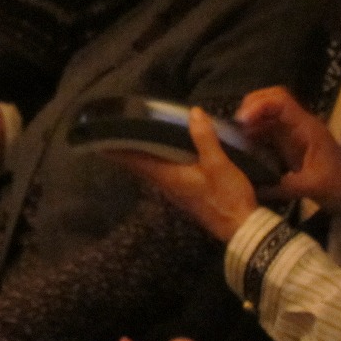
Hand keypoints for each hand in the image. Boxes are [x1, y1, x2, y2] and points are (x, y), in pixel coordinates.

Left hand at [111, 107, 258, 241]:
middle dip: (125, 152)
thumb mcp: (219, 164)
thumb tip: (193, 113)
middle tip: (114, 136)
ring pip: (150, 170)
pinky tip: (162, 155)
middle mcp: (165, 185)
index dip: (117, 151)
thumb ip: (204, 138)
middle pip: (139, 165)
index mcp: (167, 176)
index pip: (135, 161)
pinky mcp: (184, 194)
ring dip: (140, 157)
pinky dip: (155, 162)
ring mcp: (174, 191)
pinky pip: (162, 174)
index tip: (99, 142)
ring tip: (133, 141)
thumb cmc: (228, 197)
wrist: (241, 228)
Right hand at [236, 87, 340, 214]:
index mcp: (306, 127)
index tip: (241, 122)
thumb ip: (283, 187)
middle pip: (270, 98)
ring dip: (248, 121)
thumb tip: (253, 188)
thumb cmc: (338, 185)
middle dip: (249, 107)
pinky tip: (243, 147)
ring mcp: (292, 130)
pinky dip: (251, 132)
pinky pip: (265, 127)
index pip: (280, 100)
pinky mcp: (287, 140)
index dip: (258, 105)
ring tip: (235, 138)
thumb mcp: (312, 187)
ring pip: (265, 111)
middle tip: (235, 128)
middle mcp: (298, 123)